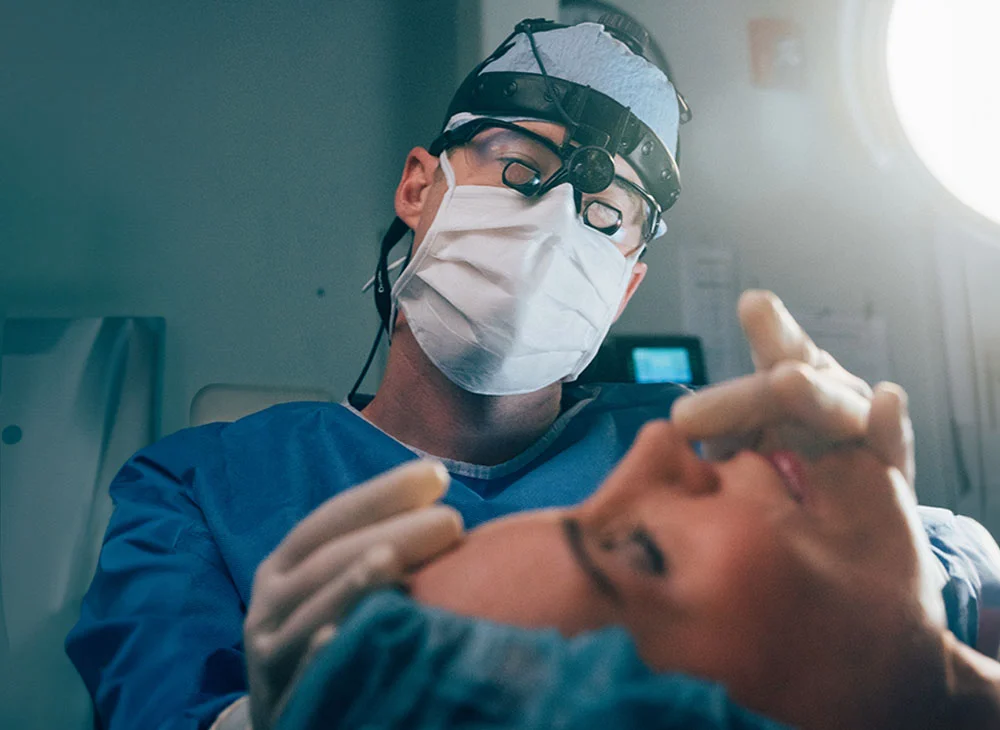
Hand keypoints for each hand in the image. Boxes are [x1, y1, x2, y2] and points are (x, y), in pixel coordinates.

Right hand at [243, 460, 462, 729]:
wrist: (287, 719)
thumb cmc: (330, 639)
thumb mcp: (335, 589)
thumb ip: (376, 549)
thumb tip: (444, 501)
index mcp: (284, 567)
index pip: (330, 520)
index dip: (379, 495)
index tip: (435, 476)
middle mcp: (268, 605)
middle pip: (326, 561)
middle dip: (388, 534)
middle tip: (450, 521)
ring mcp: (268, 656)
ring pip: (309, 616)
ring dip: (350, 586)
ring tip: (392, 561)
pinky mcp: (278, 706)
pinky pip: (298, 679)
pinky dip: (315, 657)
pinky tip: (338, 636)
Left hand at [672, 290, 914, 482]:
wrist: (825, 540)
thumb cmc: (769, 481)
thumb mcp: (732, 458)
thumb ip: (710, 439)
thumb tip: (669, 433)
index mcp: (781, 386)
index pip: (773, 352)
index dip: (769, 328)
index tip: (754, 304)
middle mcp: (823, 395)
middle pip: (794, 381)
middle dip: (769, 377)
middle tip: (757, 375)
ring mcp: (857, 428)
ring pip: (837, 407)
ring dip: (817, 394)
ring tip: (790, 379)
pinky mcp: (888, 472)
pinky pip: (890, 448)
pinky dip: (890, 426)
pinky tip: (888, 400)